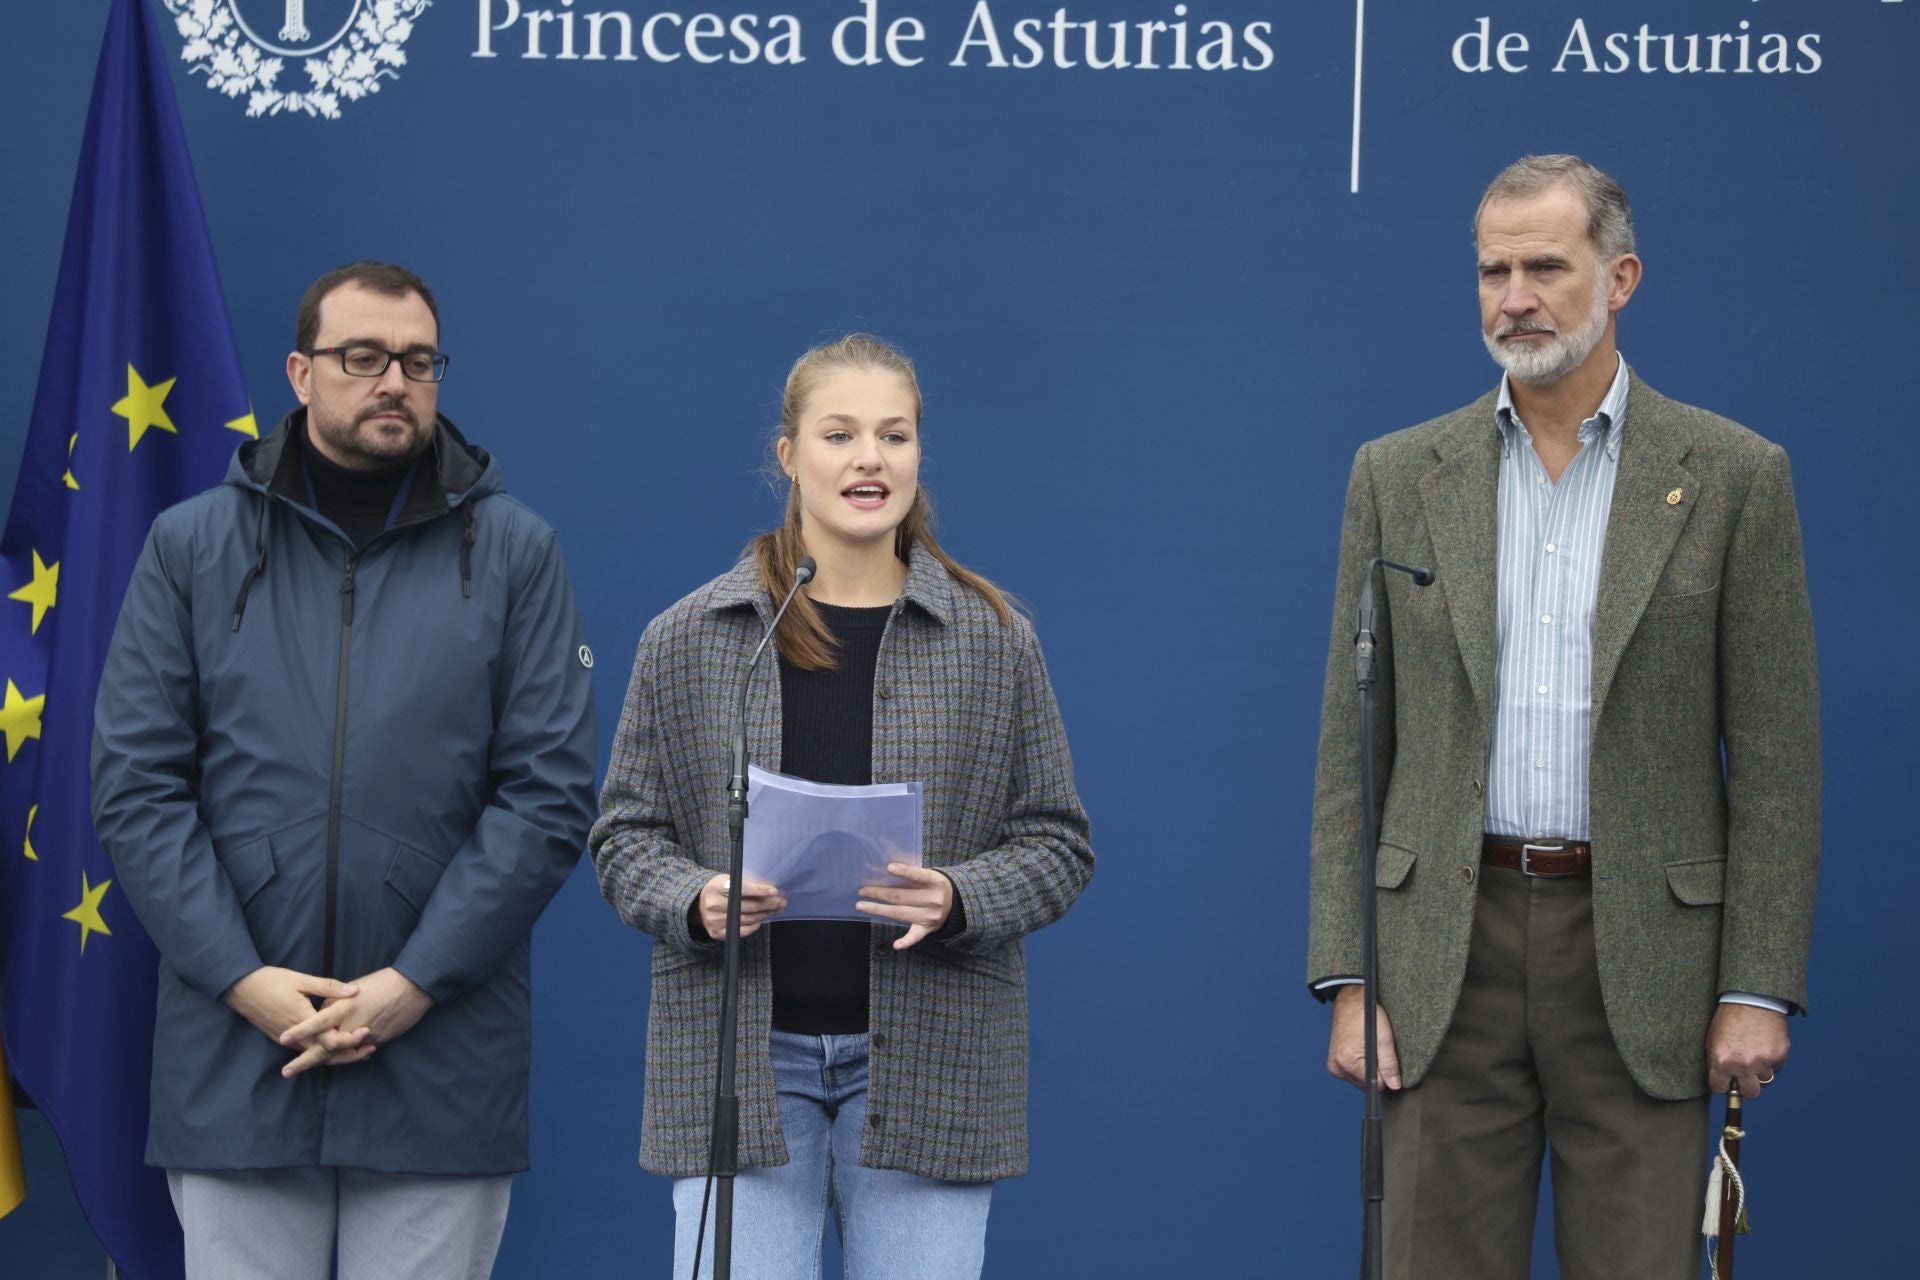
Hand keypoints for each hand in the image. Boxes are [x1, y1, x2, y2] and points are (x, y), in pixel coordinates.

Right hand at [225, 966, 376, 1075]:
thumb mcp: (302, 980)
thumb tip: (354, 990)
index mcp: (302, 1020)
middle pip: (325, 1053)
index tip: (367, 1032)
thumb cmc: (272, 981)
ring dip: (337, 1055)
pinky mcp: (283, 1039)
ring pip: (315, 1055)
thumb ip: (329, 987)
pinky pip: (306, 1050)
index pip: (330, 1039)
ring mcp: (287, 1040)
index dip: (350, 1039)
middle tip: (370, 1050)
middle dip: (349, 1054)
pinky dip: (323, 1051)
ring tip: (360, 1052)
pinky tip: (336, 1047)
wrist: (242, 989)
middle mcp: (295, 1037)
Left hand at [278, 967, 432, 1077]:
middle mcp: (351, 1025)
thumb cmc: (383, 982)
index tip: (283, 1038)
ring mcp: (364, 1037)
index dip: (300, 1032)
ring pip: (340, 1055)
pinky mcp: (377, 1041)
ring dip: (323, 1062)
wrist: (413, 989)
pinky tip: (337, 1059)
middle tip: (286, 1072)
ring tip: (306, 1068)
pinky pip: (357, 1052)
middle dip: (303, 1062)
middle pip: (324, 1048)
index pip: (316, 1023)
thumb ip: (336, 1001)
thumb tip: (323, 1012)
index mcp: (344, 1007)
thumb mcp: (354, 987)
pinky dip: (346, 1056)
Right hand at [698, 875, 785, 940]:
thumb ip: (746, 883)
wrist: (699, 904)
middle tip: (781, 901)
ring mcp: (714, 920)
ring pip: (747, 919)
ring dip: (765, 914)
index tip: (774, 891)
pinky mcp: (716, 932)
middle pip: (748, 906)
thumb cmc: (719, 889)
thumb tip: (771, 888)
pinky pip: (741, 931)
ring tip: (776, 910)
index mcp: (716, 886)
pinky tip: (761, 920)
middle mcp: (713, 904)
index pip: (743, 889)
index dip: (760, 890)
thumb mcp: (728, 879)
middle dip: (768, 904)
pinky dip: (754, 926)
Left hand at [855, 863, 953, 950]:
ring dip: (878, 909)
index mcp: (935, 881)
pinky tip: (896, 945)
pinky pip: (915, 936)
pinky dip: (906, 941)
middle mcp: (933, 899)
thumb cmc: (934, 885)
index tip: (888, 868)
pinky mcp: (927, 928)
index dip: (903, 872)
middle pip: (901, 896)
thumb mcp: (929, 874)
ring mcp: (930, 915)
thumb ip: (911, 871)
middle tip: (862, 891)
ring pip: (900, 913)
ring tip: (861, 905)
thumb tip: (883, 863)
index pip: (917, 876)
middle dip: (879, 893)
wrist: (956, 903)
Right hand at [1327, 984, 1401, 1090]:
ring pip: (1359, 1078)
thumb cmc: (1365, 1013)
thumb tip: (1394, 1085)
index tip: (1383, 1056)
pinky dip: (1359, 1063)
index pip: (1375, 1085)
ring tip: (1366, 1046)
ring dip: (1367, 1067)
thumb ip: (1389, 1065)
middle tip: (1375, 1048)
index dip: (1385, 1073)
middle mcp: (1337, 1067)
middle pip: (1366, 1083)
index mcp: (1348, 1062)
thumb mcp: (1384, 1038)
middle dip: (1375, 1069)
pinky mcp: (1333, 1061)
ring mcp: (1333, 1064)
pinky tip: (1360, 1048)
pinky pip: (1352, 1071)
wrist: (1350, 998)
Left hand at [1707, 1003, 1788, 1096]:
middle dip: (1746, 1087)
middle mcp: (1744, 1065)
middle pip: (1750, 1094)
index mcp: (1722, 1062)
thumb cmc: (1728, 1018)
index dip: (1723, 1084)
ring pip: (1765, 1081)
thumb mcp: (1713, 1040)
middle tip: (1744, 1075)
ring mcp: (1764, 1061)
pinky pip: (1777, 1067)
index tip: (1725, 1080)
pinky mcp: (1780, 1055)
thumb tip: (1722, 1081)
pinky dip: (1772, 1060)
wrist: (1751, 999)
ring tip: (1754, 1053)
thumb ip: (1716, 1063)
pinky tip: (1764, 1045)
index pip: (1720, 1089)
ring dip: (1760, 1072)